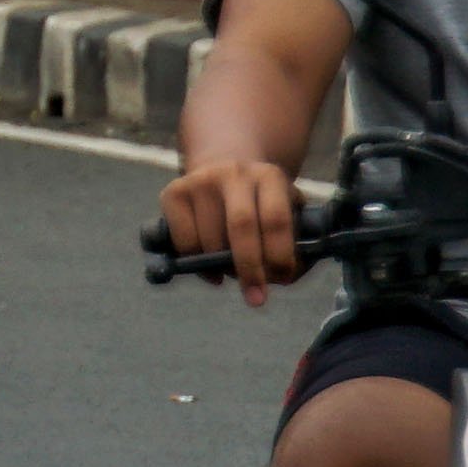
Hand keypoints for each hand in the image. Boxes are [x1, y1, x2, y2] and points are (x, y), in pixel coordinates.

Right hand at [159, 155, 303, 301]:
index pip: (276, 218)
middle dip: (250, 269)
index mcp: (269, 176)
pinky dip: (195, 262)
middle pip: (241, 226)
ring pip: (210, 239)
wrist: (221, 168)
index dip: (280, 254)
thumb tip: (288, 275)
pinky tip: (206, 262)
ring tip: (230, 272)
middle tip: (256, 298)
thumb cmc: (259, 202)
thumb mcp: (285, 209)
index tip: (282, 279)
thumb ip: (294, 240)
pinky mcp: (174, 191)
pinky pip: (184, 241)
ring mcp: (201, 180)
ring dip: (221, 268)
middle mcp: (234, 173)